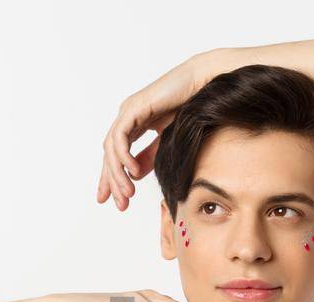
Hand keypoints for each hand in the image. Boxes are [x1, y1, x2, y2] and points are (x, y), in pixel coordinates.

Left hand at [95, 53, 214, 211]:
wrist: (203, 85)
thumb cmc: (190, 107)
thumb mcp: (167, 140)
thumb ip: (149, 156)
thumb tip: (132, 175)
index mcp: (133, 124)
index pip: (116, 155)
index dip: (112, 178)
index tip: (114, 201)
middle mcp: (127, 118)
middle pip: (110, 154)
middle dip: (112, 181)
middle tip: (120, 204)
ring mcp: (128, 111)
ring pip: (112, 147)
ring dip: (117, 173)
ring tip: (127, 192)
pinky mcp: (134, 108)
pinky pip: (120, 136)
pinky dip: (124, 155)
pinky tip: (132, 170)